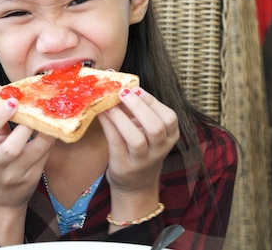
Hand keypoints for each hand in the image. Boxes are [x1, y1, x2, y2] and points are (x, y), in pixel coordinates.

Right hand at [0, 93, 54, 243]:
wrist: (0, 199)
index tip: (12, 101)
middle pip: (11, 148)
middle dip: (25, 127)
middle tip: (35, 108)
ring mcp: (13, 176)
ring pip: (33, 152)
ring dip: (44, 132)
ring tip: (49, 114)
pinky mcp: (31, 179)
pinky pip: (44, 156)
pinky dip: (50, 140)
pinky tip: (55, 127)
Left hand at [97, 87, 178, 220]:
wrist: (135, 188)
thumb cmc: (141, 152)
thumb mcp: (148, 133)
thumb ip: (140, 113)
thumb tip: (122, 84)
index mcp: (170, 137)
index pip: (169, 117)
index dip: (152, 101)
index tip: (135, 88)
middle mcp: (160, 150)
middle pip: (157, 127)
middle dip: (139, 107)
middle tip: (123, 92)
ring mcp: (143, 162)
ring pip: (137, 139)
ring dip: (122, 118)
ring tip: (110, 103)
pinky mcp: (124, 167)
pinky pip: (116, 144)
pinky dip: (109, 126)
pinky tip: (101, 113)